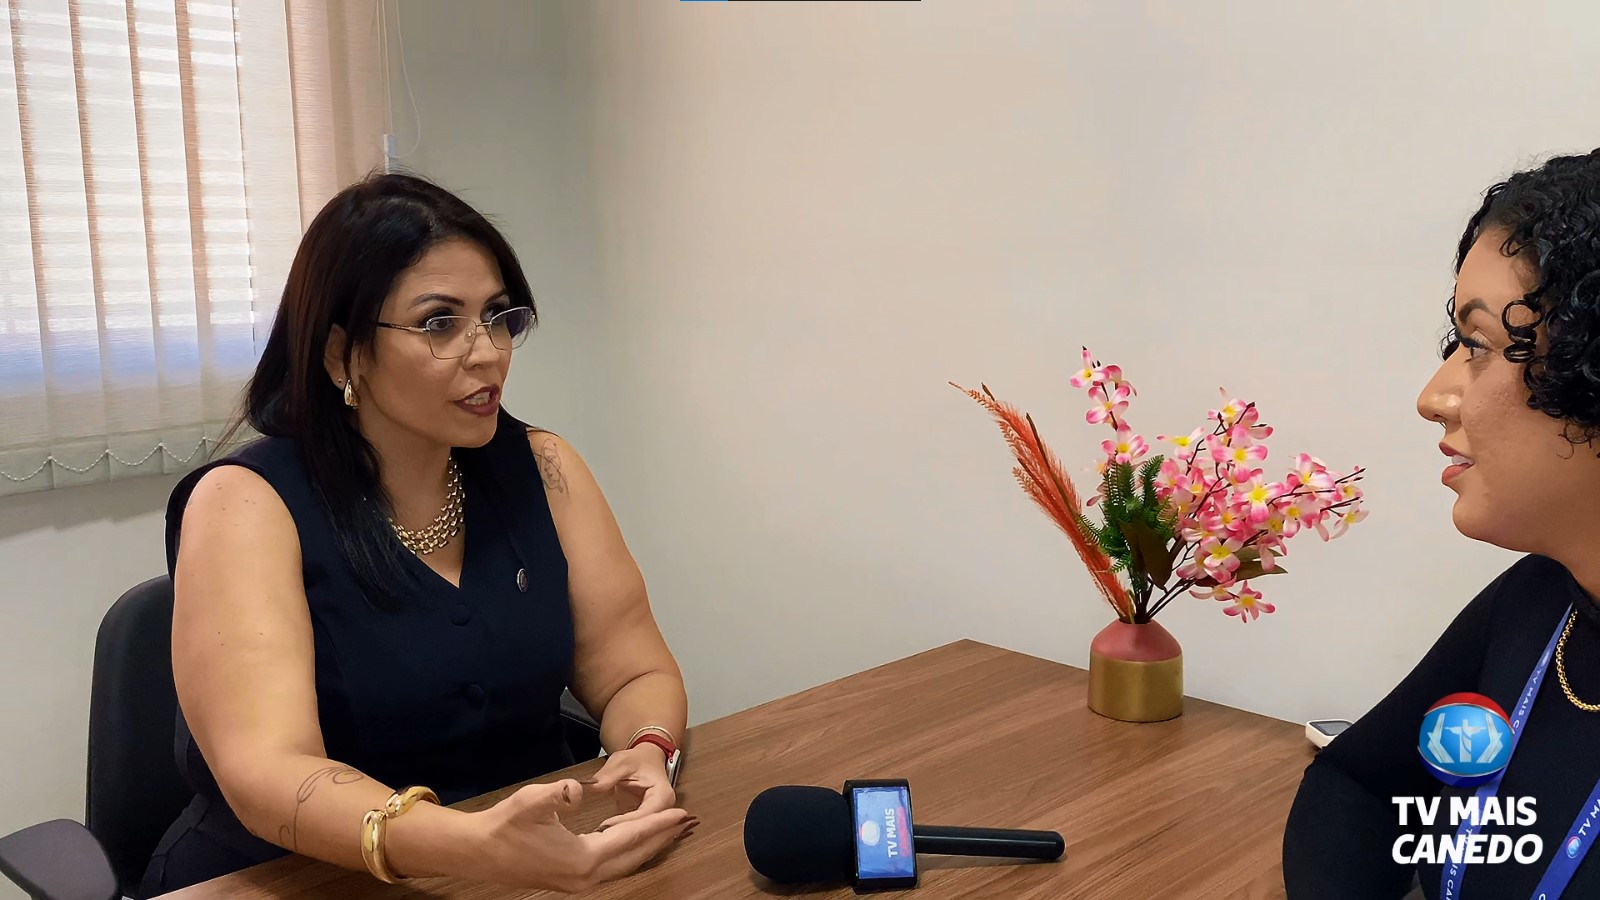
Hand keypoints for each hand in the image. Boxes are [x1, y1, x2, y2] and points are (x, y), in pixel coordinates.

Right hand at [468, 778, 695, 891]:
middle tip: (686, 821)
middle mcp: (586, 877)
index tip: (682, 813)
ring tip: (667, 830)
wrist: (479, 852)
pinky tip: (634, 841)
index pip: (630, 838)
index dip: (658, 824)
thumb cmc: (505, 824)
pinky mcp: (572, 880)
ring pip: (625, 864)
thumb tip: (580, 791)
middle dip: (661, 838)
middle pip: (635, 856)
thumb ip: (562, 793)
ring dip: (648, 846)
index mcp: (583, 859)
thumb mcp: (534, 800)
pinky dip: (629, 853)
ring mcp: (579, 882)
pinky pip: (611, 867)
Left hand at [583, 745, 676, 829]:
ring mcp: (657, 818)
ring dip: (621, 838)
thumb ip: (606, 776)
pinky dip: (620, 835)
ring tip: (598, 839)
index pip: (645, 814)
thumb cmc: (638, 760)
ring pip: (640, 835)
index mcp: (663, 795)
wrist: (646, 759)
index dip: (625, 821)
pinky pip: (634, 832)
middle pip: (644, 829)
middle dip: (622, 834)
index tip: (606, 826)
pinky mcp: (646, 823)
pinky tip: (603, 837)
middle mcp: (664, 811)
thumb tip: (588, 787)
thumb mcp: (621, 762)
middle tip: (597, 837)